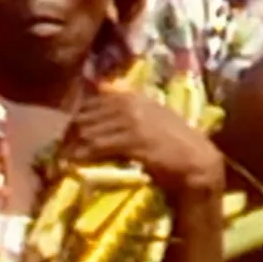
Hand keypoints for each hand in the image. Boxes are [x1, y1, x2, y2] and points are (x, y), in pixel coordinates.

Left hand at [57, 91, 226, 199]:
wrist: (200, 164)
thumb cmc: (179, 147)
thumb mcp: (154, 119)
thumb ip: (131, 111)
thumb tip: (101, 108)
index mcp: (132, 96)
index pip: (92, 103)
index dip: (78, 121)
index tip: (71, 138)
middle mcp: (130, 103)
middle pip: (85, 116)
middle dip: (70, 135)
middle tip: (62, 153)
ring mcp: (131, 121)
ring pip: (87, 130)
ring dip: (71, 148)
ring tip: (63, 162)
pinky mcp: (132, 140)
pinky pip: (96, 146)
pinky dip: (81, 156)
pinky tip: (74, 165)